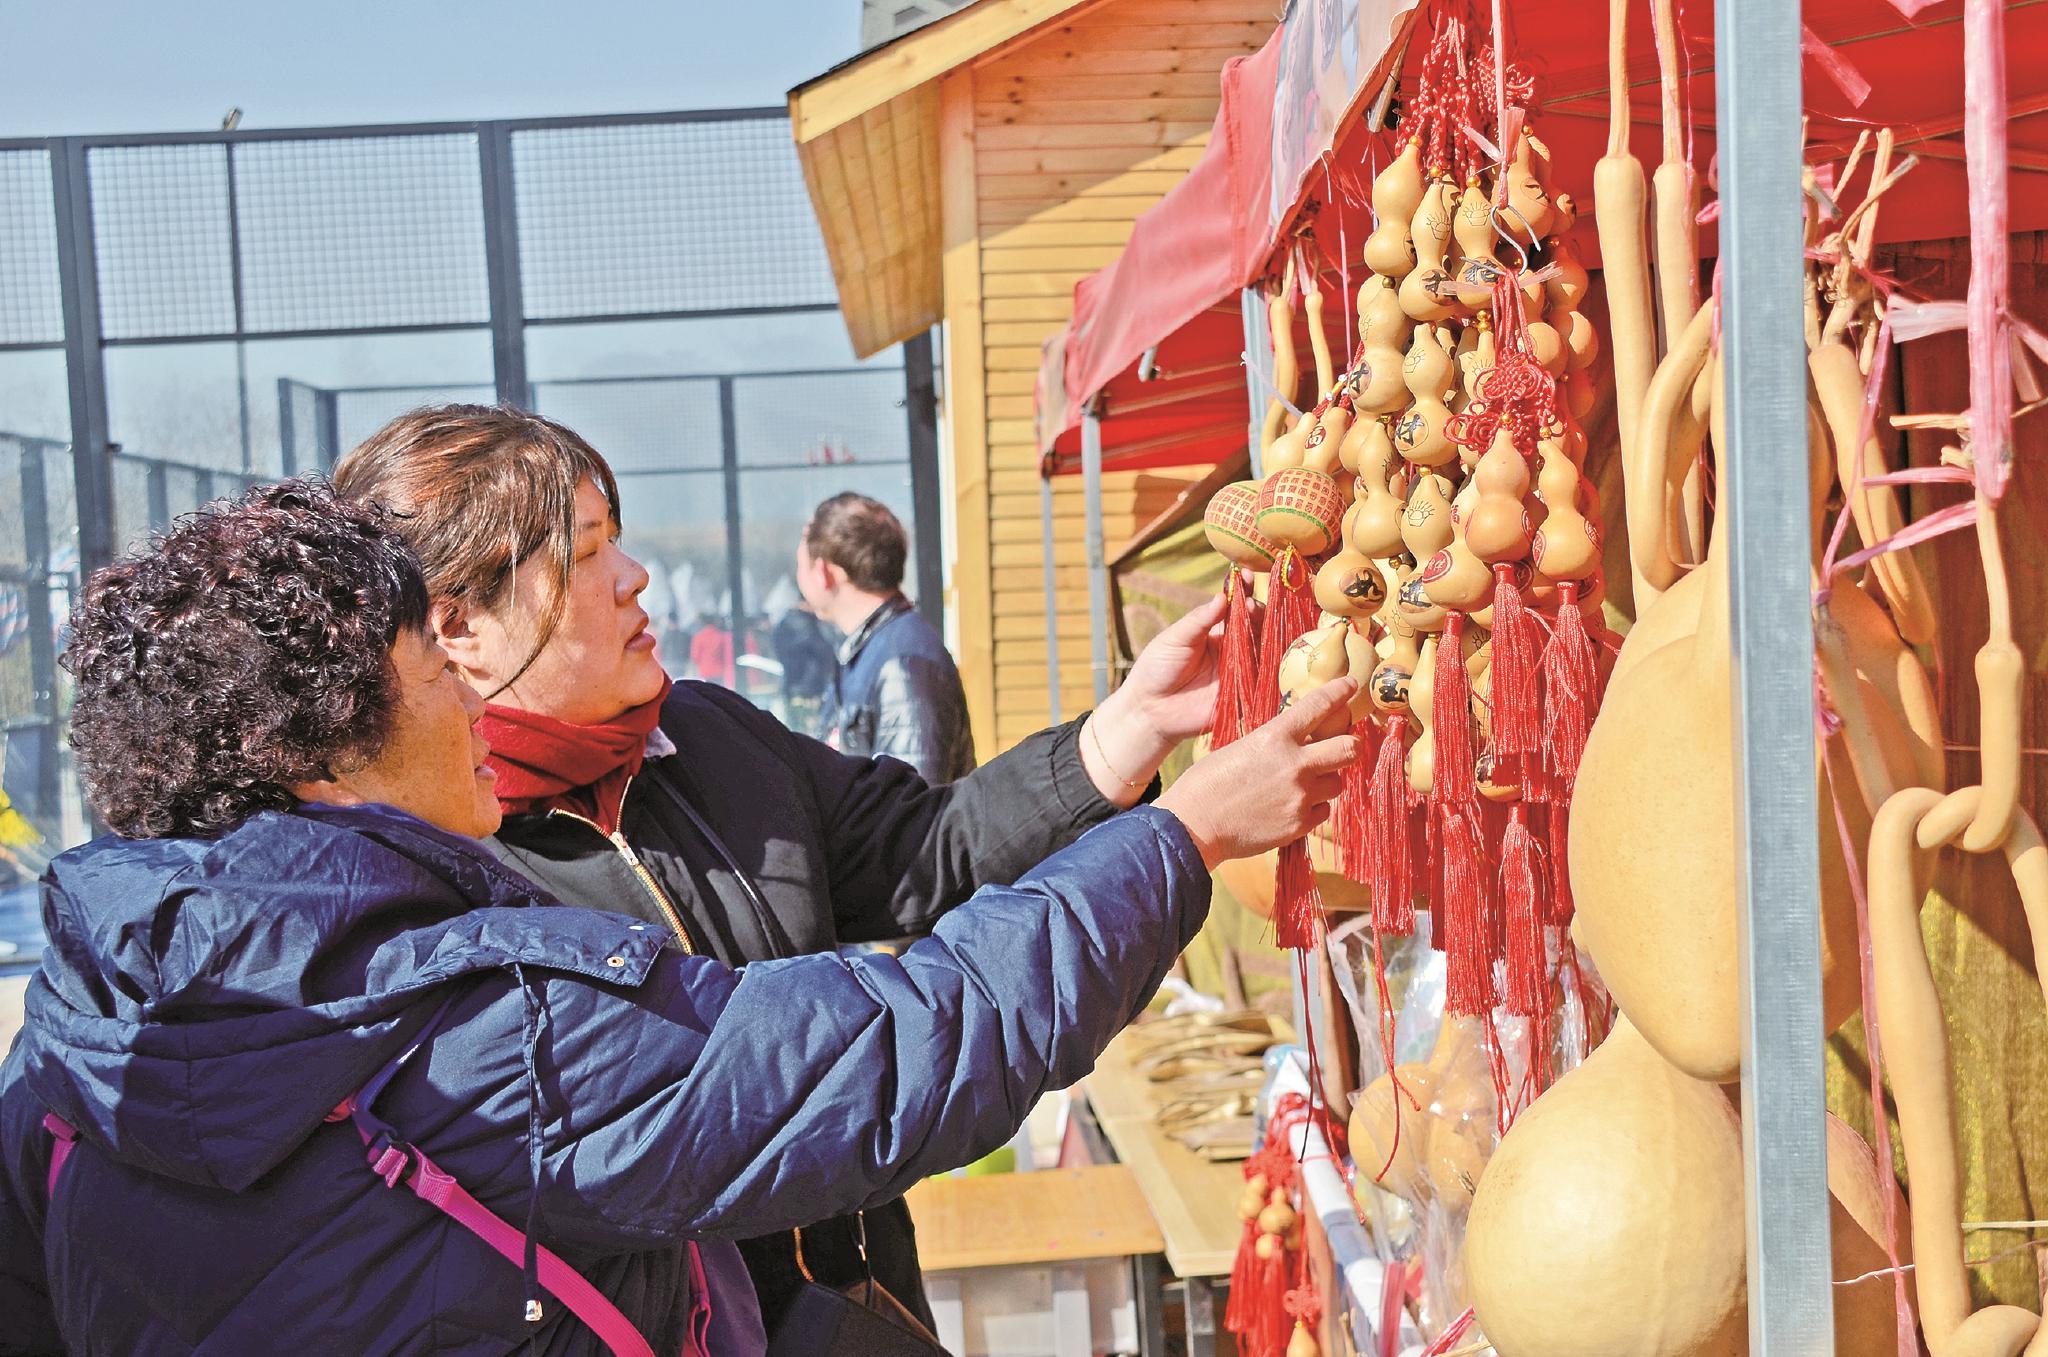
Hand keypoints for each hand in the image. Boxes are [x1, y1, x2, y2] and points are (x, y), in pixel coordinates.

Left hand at [1081, 594, 1256, 804]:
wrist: (1150, 710)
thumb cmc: (1157, 669)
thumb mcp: (1175, 638)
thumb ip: (1199, 620)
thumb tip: (1222, 596)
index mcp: (1214, 632)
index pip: (1235, 607)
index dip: (1243, 592)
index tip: (1247, 576)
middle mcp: (1231, 649)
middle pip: (1254, 624)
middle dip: (1257, 610)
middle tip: (1251, 603)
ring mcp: (1239, 670)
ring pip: (1261, 647)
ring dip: (1264, 631)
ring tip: (1257, 618)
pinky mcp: (1243, 693)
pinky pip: (1262, 677)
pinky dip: (1269, 662)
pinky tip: (1270, 648)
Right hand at [1156, 678, 1361, 869]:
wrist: (1194, 826)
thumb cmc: (1206, 783)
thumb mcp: (1241, 748)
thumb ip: (1274, 743)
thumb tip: (1297, 742)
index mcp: (1275, 737)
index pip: (1319, 706)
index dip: (1340, 692)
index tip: (1350, 686)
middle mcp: (1295, 764)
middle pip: (1348, 748)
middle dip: (1350, 745)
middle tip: (1345, 745)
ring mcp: (1300, 796)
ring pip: (1337, 783)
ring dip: (1325, 780)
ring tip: (1302, 784)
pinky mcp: (1299, 824)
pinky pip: (1323, 811)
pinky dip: (1312, 807)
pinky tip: (1290, 807)